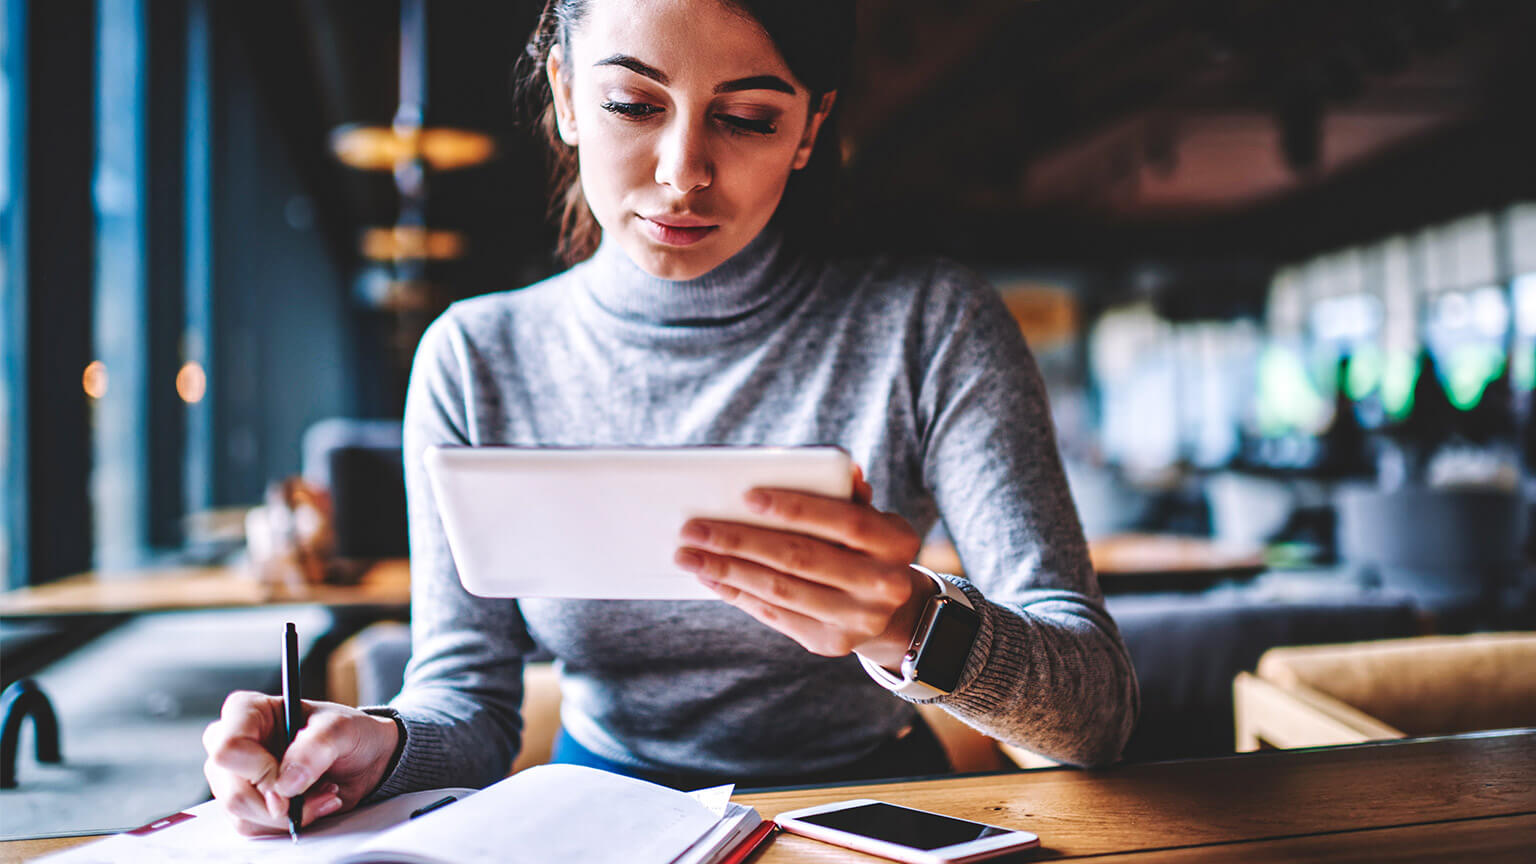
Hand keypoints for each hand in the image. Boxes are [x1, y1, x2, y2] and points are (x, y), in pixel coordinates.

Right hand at [202, 693, 398, 834]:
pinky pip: (252, 826)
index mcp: (248, 711)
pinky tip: (312, 803)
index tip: (292, 778)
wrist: (363, 759)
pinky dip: (288, 822)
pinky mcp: (247, 801)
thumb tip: (285, 783)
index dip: (259, 771)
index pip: (228, 747)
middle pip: (231, 789)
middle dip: (279, 802)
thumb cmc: (348, 733)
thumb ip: (316, 746)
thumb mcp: (342, 728)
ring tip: (323, 792)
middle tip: (319, 790)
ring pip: (241, 813)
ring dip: (289, 813)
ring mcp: (235, 775)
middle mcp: (233, 742)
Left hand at [675, 465, 935, 667]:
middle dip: (741, 541)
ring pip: (781, 590)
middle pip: (801, 558)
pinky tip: (711, 577)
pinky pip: (775, 615)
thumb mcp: (869, 517)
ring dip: (728, 571)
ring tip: (690, 555)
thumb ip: (845, 493)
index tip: (747, 496)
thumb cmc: (865, 546)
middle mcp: (884, 585)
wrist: (892, 610)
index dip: (796, 507)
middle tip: (694, 529)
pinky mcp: (831, 643)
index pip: (845, 520)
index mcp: (897, 542)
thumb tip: (836, 466)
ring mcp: (858, 619)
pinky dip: (738, 594)